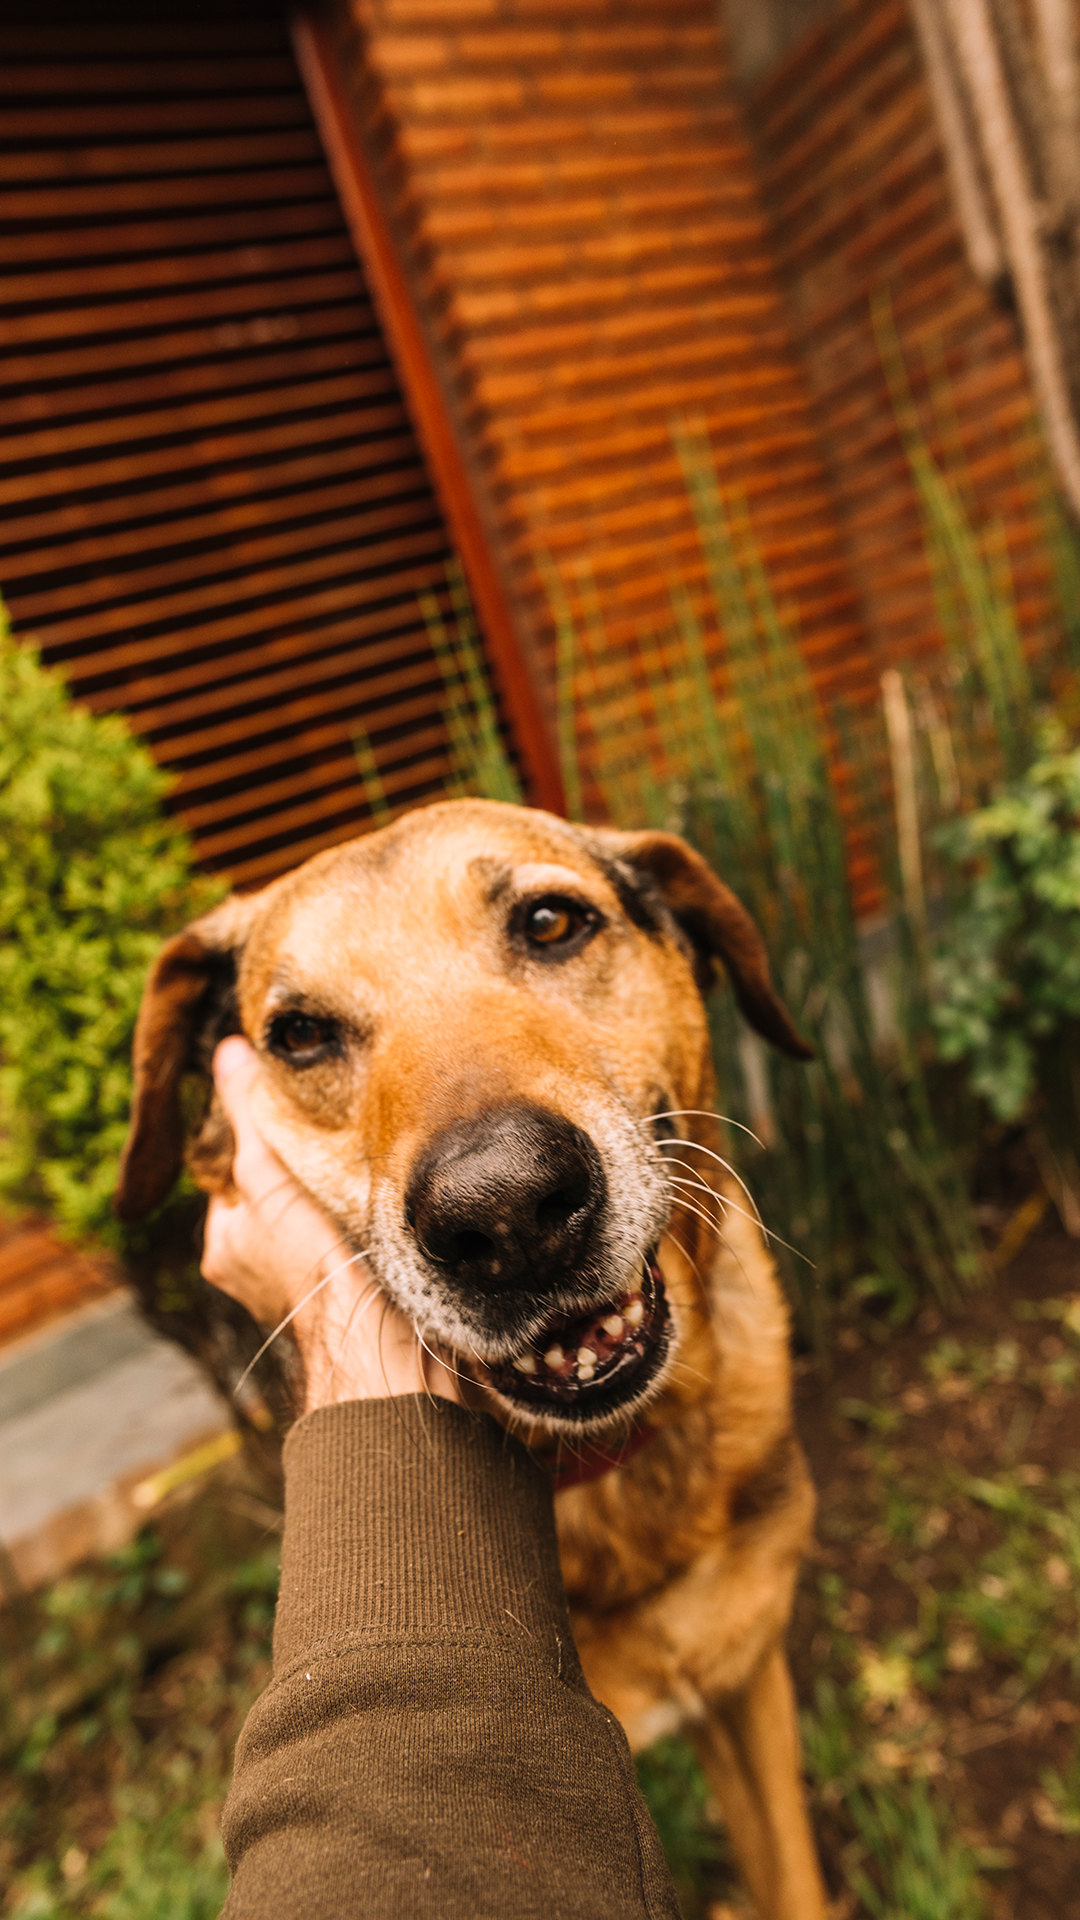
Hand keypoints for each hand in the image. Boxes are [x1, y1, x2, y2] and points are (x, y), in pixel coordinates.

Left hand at [202, 1036, 460, 1412]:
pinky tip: (391, 1179)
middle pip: (279, 1189)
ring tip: (366, 1138)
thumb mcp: (270, 1187)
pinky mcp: (359, 1286)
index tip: (286, 1094)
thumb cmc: (318, 1277)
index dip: (258, 1131)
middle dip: (303, 1155)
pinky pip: (357, 1229)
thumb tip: (228, 1053)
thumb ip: (250, 1122)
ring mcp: (314, 1280)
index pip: (236, 1171)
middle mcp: (263, 1269)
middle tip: (331, 1111)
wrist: (387, 1353)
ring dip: (341, 1178)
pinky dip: (370, 1204)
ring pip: (319, 1210)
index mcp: (228, 1249)